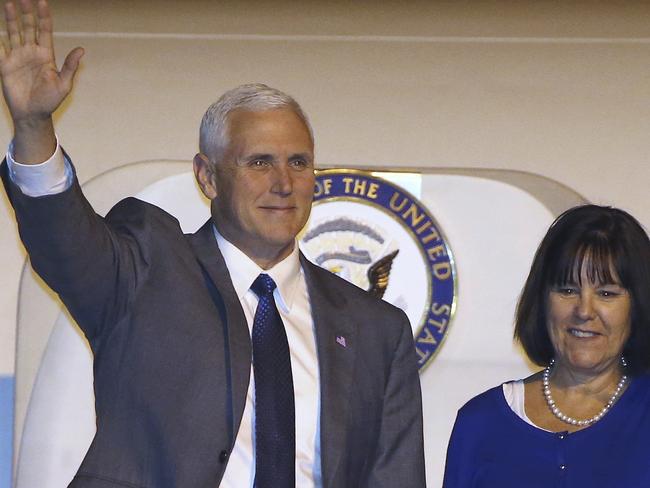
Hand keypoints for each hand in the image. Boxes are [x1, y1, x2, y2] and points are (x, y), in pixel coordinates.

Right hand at [0, 0, 82, 161]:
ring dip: (10, 18)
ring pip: (13, 32)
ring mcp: (17, 57)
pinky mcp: (5, 64)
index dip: (43, 16)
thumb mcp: (64, 85)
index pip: (44, 30)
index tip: (41, 2)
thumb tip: (82, 50)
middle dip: (26, 12)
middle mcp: (31, 52)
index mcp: (46, 55)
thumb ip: (70, 66)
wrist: (33, 114)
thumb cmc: (50, 101)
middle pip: (27, 27)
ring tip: (9, 3)